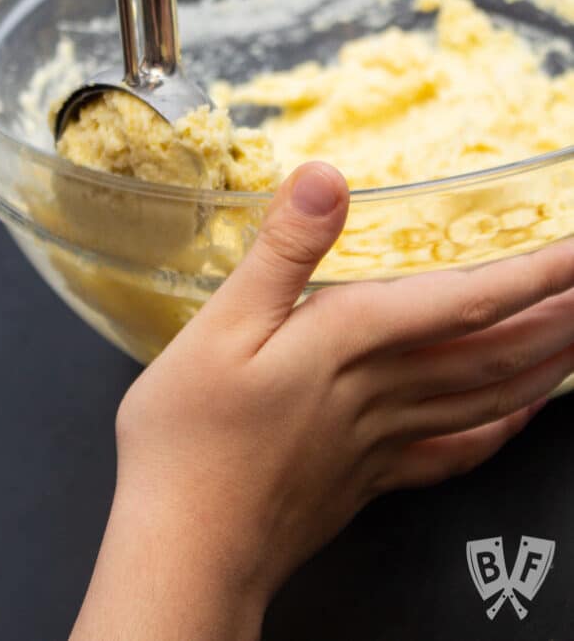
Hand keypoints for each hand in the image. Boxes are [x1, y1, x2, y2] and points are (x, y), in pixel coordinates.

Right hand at [75, 163, 573, 637]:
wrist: (187, 547)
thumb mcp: (221, 323)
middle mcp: (383, 389)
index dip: (534, 271)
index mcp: (351, 340)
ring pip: (488, 398)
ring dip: (544, 365)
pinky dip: (500, 430)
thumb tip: (326, 177)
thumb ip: (282, 250)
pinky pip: (456, 451)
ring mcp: (383, 439)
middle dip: (557, 316)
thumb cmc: (192, 436)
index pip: (469, 299)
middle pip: (495, 350)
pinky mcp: (371, 476)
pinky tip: (518, 417)